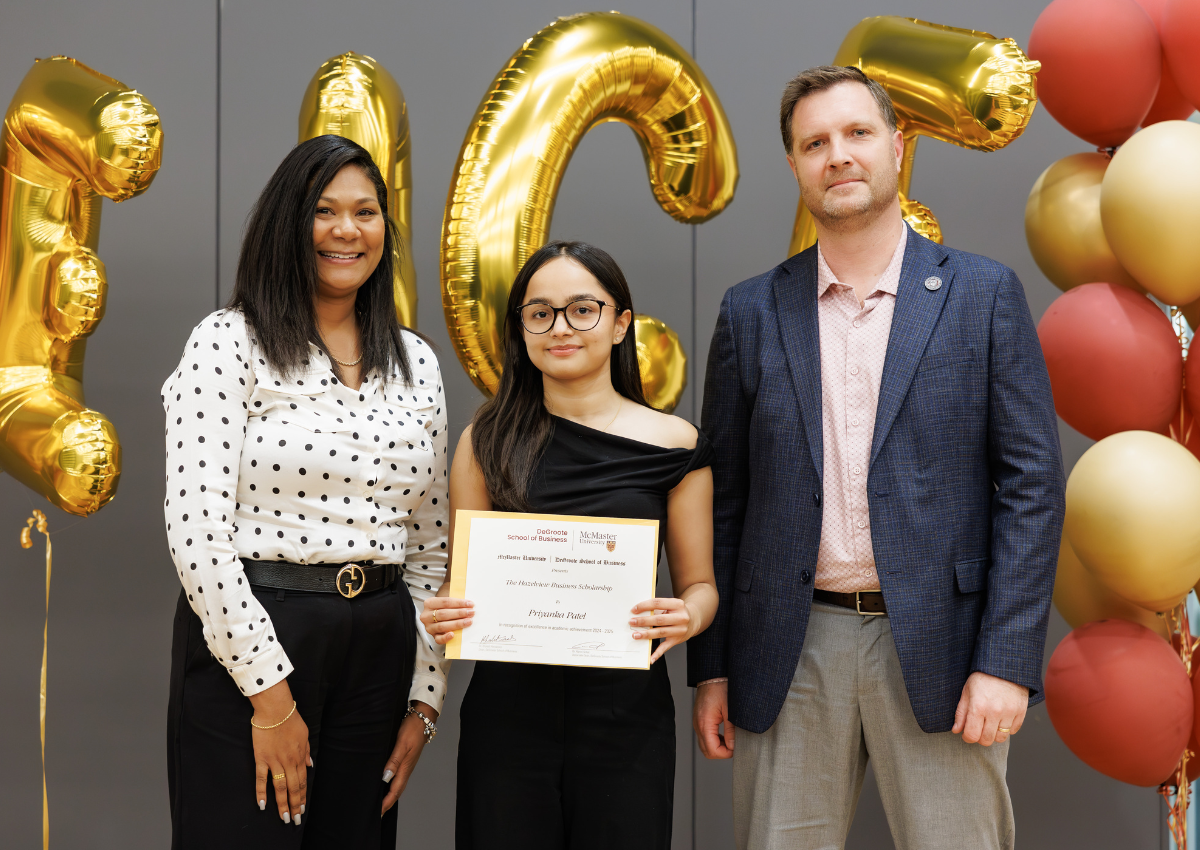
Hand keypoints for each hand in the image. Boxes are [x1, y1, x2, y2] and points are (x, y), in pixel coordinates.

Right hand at [249, 681, 311, 823]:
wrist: (275, 709)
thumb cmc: (290, 719)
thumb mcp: (305, 734)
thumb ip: (306, 752)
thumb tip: (310, 765)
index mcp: (300, 756)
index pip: (302, 782)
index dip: (302, 796)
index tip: (302, 809)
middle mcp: (289, 762)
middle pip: (293, 788)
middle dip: (295, 806)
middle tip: (295, 820)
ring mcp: (275, 761)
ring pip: (280, 787)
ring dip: (282, 804)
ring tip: (284, 818)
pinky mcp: (261, 758)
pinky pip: (261, 779)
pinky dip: (261, 792)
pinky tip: (263, 805)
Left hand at [381, 701, 437, 814]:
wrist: (423, 718)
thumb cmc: (412, 729)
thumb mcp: (401, 744)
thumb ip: (393, 761)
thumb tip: (385, 778)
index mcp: (405, 767)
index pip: (394, 790)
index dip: (386, 803)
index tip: (378, 813)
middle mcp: (407, 768)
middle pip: (397, 791)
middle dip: (388, 803)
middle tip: (378, 813)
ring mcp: (407, 764)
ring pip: (398, 784)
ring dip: (390, 795)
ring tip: (382, 803)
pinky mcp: (407, 759)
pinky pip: (399, 777)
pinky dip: (392, 784)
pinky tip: (388, 783)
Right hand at [420, 596, 473, 644]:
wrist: (438, 616)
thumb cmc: (444, 608)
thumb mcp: (447, 601)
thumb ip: (455, 601)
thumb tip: (468, 603)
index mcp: (429, 603)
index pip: (445, 602)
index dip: (458, 603)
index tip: (470, 604)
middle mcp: (427, 615)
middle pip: (443, 614)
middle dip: (459, 613)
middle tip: (470, 613)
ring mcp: (429, 627)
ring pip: (442, 626)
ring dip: (457, 624)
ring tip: (468, 621)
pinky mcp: (433, 636)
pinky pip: (438, 639)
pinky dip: (446, 637)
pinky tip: (453, 634)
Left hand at [630, 597, 696, 663]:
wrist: (693, 620)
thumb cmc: (677, 611)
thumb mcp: (671, 605)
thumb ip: (658, 608)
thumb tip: (639, 613)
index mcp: (677, 604)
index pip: (658, 603)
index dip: (644, 606)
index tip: (634, 609)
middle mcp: (681, 617)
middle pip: (659, 619)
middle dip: (643, 621)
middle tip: (632, 622)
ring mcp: (680, 630)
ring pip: (660, 632)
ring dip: (646, 634)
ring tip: (635, 635)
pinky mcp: (677, 640)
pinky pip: (665, 647)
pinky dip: (657, 653)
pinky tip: (650, 658)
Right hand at [693, 680, 734, 758]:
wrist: (712, 675)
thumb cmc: (721, 688)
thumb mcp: (730, 710)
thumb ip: (731, 730)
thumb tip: (733, 746)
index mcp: (704, 723)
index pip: (712, 750)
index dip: (725, 754)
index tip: (736, 748)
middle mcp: (698, 725)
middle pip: (707, 751)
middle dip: (721, 752)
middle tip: (734, 746)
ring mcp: (697, 723)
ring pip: (705, 745)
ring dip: (717, 747)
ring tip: (730, 740)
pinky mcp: (699, 720)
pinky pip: (704, 737)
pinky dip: (714, 740)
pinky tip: (724, 735)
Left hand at [952, 671, 1028, 745]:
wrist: (1004, 666)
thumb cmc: (983, 677)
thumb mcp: (967, 691)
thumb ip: (961, 713)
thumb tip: (956, 730)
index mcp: (978, 706)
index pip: (972, 735)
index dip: (967, 737)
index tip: (967, 734)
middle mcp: (995, 712)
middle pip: (987, 740)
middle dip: (980, 738)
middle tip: (978, 729)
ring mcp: (1009, 713)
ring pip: (1001, 738)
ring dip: (994, 735)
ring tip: (990, 724)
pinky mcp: (1021, 712)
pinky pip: (1014, 731)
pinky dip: (1007, 729)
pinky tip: (1001, 719)